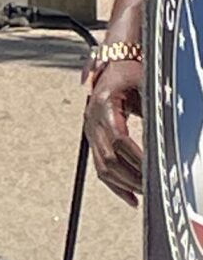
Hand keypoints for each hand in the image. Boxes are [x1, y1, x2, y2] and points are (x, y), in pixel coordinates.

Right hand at [85, 57, 144, 205]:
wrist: (114, 61)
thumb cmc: (130, 70)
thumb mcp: (145, 81)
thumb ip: (154, 103)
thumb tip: (168, 123)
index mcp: (104, 104)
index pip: (119, 140)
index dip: (137, 159)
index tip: (155, 170)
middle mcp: (92, 119)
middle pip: (109, 158)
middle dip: (132, 176)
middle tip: (152, 187)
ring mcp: (90, 129)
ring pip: (103, 167)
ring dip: (124, 183)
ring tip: (144, 193)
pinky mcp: (92, 137)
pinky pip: (100, 167)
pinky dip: (115, 184)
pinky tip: (131, 197)